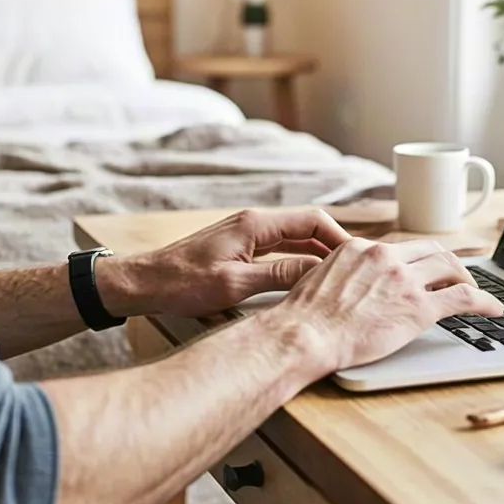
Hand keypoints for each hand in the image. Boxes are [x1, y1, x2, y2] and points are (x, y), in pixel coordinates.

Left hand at [112, 208, 351, 317]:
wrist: (145, 282)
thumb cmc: (182, 283)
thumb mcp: (234, 284)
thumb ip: (278, 275)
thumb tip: (318, 272)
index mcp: (256, 224)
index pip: (312, 220)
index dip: (339, 238)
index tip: (358, 258)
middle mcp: (254, 222)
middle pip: (307, 226)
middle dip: (334, 244)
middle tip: (356, 268)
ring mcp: (247, 233)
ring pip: (295, 237)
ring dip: (318, 252)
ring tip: (340, 275)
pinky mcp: (240, 246)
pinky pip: (280, 247)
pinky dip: (299, 258)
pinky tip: (308, 277)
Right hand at [263, 238, 503, 376]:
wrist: (305, 334)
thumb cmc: (305, 317)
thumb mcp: (320, 278)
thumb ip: (343, 274)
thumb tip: (347, 283)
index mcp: (362, 248)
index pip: (401, 247)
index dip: (419, 258)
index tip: (425, 266)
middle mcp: (386, 257)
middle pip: (431, 250)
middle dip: (449, 263)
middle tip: (456, 277)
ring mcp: (405, 280)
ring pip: (450, 267)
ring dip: (468, 278)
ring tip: (476, 292)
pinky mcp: (419, 307)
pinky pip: (463, 298)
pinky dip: (484, 301)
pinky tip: (494, 309)